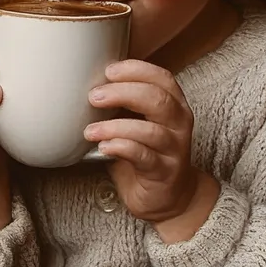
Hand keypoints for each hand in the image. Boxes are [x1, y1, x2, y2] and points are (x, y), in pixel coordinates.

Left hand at [84, 60, 218, 241]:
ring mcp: (173, 150)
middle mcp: (178, 124)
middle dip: (123, 93)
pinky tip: (103, 148)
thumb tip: (87, 80)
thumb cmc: (146, 151)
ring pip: (150, 131)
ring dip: (115, 127)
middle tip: (93, 97)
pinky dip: (122, 148)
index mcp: (173, 105)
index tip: (109, 71)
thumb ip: (123, 102)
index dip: (136, 70)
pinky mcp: (163, 173)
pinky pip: (144, 158)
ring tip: (91, 130)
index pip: (162, 78)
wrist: (166, 196)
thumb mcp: (137, 121)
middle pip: (158, 99)